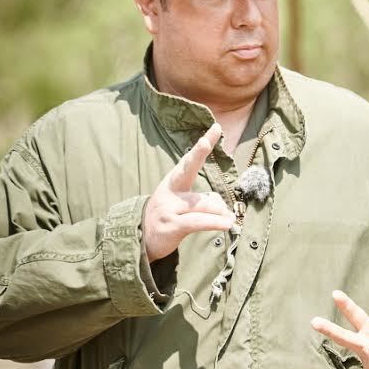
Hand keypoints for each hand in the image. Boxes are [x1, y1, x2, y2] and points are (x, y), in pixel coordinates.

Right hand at [143, 123, 234, 261]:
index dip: (203, 145)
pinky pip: (199, 221)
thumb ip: (201, 200)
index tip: (216, 128)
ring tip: (230, 219)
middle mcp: (170, 191)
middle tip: (206, 141)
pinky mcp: (173, 226)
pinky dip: (215, 222)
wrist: (138, 240)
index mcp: (173, 182)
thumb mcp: (179, 203)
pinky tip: (227, 223)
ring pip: (203, 203)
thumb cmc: (166, 218)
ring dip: (220, 211)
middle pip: (187, 168)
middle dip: (197, 153)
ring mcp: (170, 208)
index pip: (190, 160)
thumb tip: (223, 206)